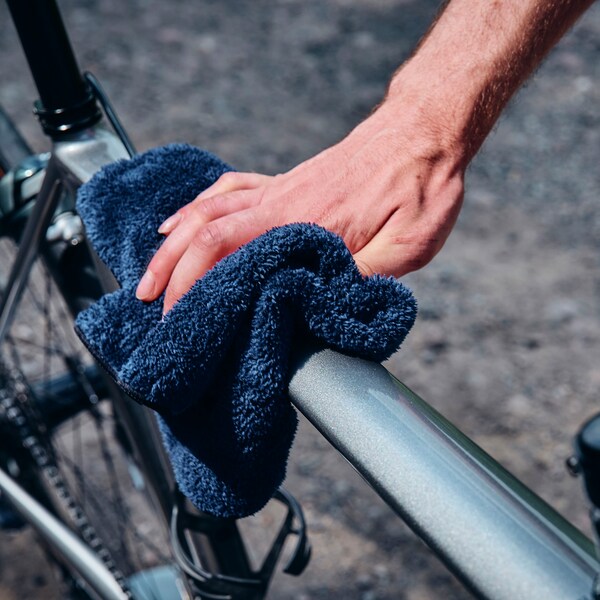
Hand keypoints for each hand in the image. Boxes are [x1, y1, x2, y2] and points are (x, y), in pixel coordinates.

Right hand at [136, 98, 465, 313]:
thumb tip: (323, 307)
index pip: (227, 251)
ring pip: (207, 211)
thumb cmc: (422, 187)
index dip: (194, 285)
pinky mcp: (285, 183)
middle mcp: (281, 203)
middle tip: (149, 303)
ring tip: (152, 273)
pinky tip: (182, 222)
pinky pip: (229, 191)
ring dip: (173, 242)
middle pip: (203, 231)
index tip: (179, 318)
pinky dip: (197, 208)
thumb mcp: (409, 244)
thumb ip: (364, 276)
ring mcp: (279, 190)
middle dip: (169, 270)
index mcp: (304, 224)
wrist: (424, 133)